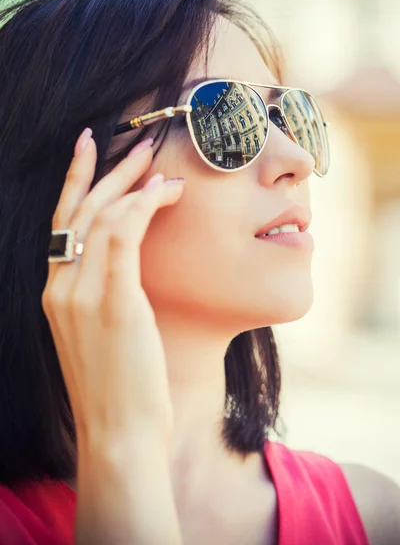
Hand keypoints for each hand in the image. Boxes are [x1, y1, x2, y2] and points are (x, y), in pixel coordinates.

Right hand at [42, 128, 183, 448]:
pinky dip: (144, 206)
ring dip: (133, 184)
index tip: (92, 149)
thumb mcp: (104, 334)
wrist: (118, 435)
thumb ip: (106, 295)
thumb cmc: (121, 387)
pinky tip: (166, 192)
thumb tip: (131, 264)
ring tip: (161, 165)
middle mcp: (60, 288)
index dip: (76, 181)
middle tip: (138, 145)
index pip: (62, 224)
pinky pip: (123, 236)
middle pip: (79, 211)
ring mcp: (81, 295)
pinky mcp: (112, 304)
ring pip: (101, 217)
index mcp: (57, 294)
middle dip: (108, 171)